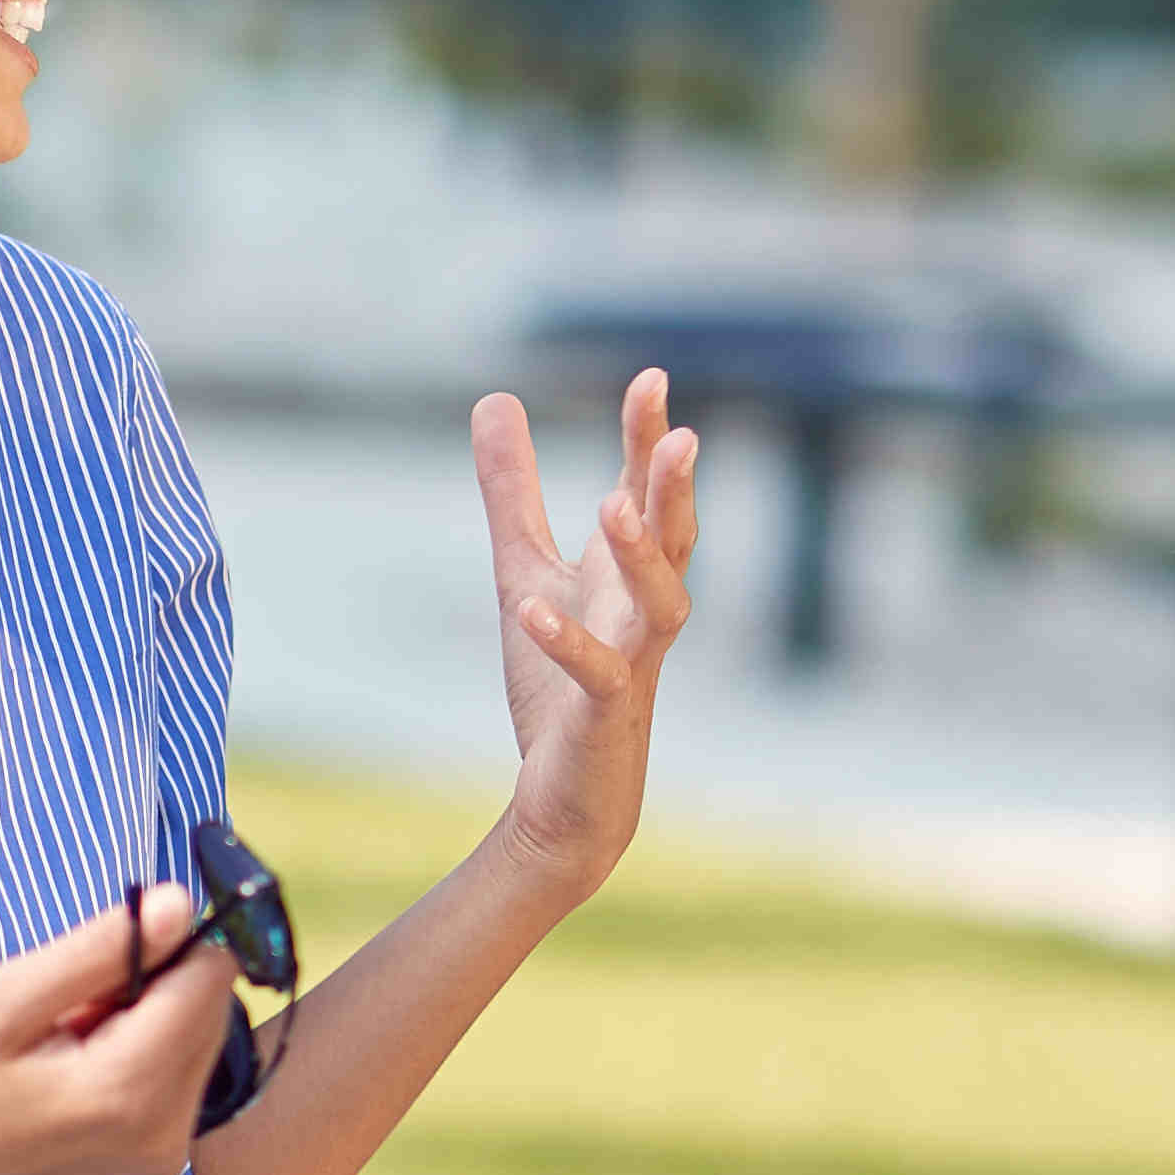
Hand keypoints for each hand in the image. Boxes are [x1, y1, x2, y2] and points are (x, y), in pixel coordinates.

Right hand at [0, 884, 247, 1174]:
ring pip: (198, 1040)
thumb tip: (179, 904)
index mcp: (129, 1092)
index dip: (162, 943)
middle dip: (151, 986)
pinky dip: (138, 1055)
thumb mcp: (5, 999)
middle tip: (66, 1008)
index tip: (97, 954)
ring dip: (144, 1020)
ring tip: (64, 1040)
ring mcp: (165, 1157)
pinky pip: (178, 1076)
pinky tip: (75, 1068)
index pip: (208, 980)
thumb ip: (100, 950)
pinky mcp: (158, 1164)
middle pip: (210, 1010)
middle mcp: (166, 1133)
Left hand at [478, 369, 701, 899]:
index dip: (649, 440)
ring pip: (662, 606)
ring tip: (613, 505)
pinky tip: (532, 611)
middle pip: (675, 541)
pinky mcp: (605, 715)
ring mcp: (633, 663)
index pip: (646, 494)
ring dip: (643, 557)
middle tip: (680, 435)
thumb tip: (495, 399)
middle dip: (674, 489)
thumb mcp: (523, 570)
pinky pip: (598, 675)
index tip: (651, 378)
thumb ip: (512, 491)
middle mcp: (642, 612)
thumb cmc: (559, 683)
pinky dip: (568, 642)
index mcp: (626, 574)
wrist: (569, 796)